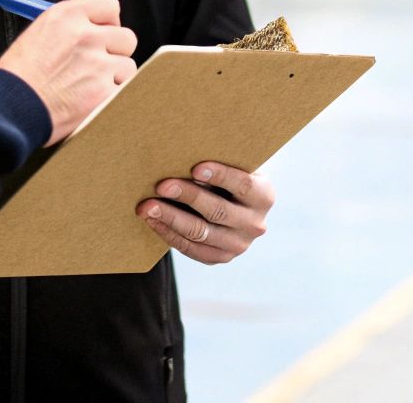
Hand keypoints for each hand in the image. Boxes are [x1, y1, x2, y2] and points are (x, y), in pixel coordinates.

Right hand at [0, 0, 135, 145]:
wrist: (8, 109)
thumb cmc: (16, 77)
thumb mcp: (37, 35)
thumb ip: (69, 28)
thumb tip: (93, 28)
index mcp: (66, 16)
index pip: (109, 6)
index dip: (109, 21)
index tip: (104, 31)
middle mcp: (86, 36)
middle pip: (126, 37)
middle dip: (116, 51)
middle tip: (101, 62)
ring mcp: (98, 64)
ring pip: (127, 66)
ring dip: (113, 77)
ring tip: (87, 88)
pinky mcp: (104, 92)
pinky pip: (122, 91)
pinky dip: (110, 99)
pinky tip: (88, 103)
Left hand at [138, 163, 273, 264]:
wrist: (236, 204)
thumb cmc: (229, 176)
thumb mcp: (235, 166)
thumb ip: (220, 162)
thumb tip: (183, 154)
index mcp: (264, 196)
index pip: (243, 185)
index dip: (220, 176)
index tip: (195, 167)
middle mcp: (255, 225)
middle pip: (217, 211)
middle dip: (186, 196)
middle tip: (161, 185)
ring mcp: (238, 245)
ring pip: (200, 233)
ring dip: (170, 218)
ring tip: (147, 206)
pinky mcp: (220, 258)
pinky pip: (191, 249)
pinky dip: (169, 234)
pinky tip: (153, 220)